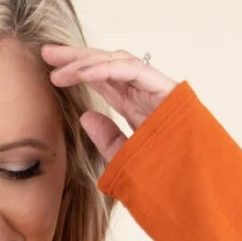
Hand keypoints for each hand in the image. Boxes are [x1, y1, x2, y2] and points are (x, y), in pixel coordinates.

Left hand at [40, 43, 177, 167]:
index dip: (77, 73)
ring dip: (86, 61)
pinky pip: (132, 70)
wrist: (194, 187)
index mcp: (135, 107)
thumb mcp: (125, 161)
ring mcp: (155, 89)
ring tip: (58, 65)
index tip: (51, 73)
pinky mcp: (164, 89)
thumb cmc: (165, 178)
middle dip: (76, 58)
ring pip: (116, 62)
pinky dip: (106, 69)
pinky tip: (81, 73)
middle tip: (47, 53)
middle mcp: (144, 93)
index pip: (103, 82)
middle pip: (106, 66)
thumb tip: (85, 116)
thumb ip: (107, 140)